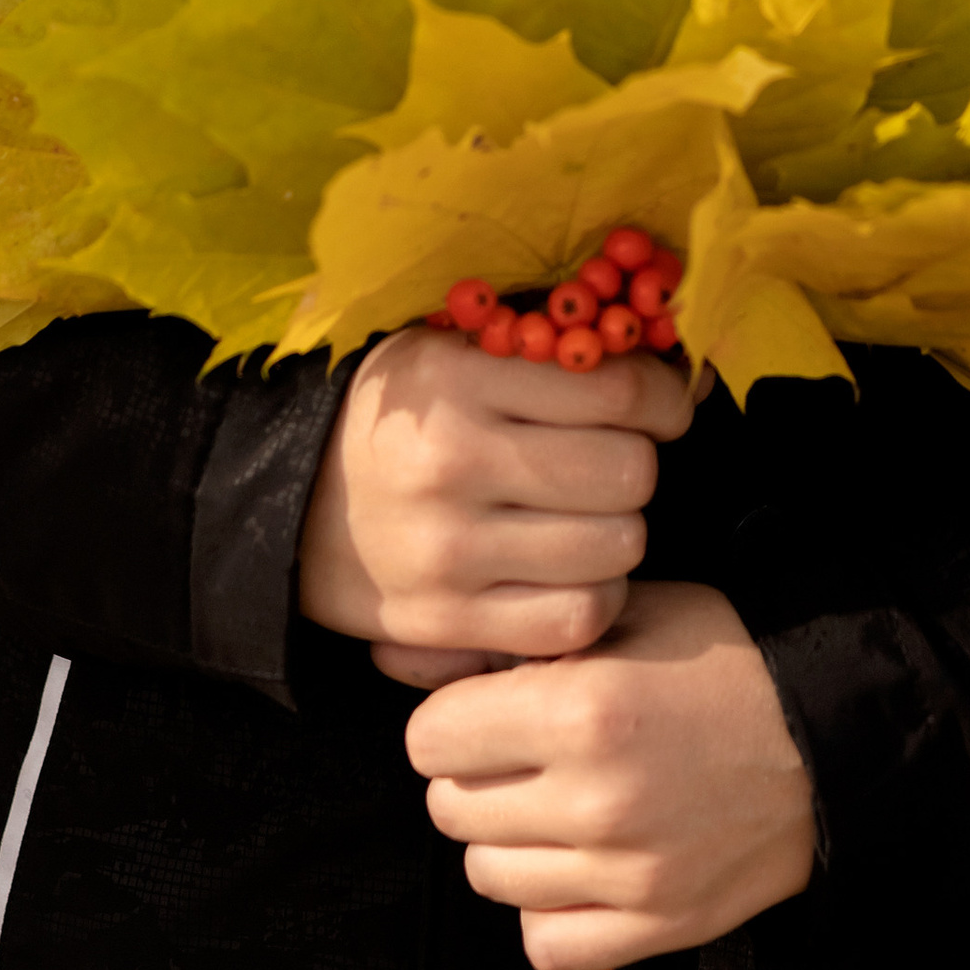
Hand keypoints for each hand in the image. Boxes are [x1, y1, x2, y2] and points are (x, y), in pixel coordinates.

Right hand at [297, 327, 692, 685]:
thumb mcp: (452, 349)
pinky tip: (575, 571)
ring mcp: (449, 551)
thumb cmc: (400, 417)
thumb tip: (681, 368)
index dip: (665, 398)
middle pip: (627, 474)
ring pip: (614, 549)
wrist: (289, 504)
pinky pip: (574, 619)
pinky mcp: (446, 621)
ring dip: (620, 532)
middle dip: (637, 464)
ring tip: (589, 516)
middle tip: (612, 461)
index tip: (664, 406)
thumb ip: (551, 348)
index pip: (616, 391)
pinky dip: (596, 597)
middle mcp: (452, 463)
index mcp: (455, 379)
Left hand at [405, 578, 818, 969]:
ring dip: (506, 840)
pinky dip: (546, 908)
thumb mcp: (624, 612)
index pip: (430, 739)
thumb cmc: (719, 659)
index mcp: (582, 710)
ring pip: (486, 875)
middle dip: (473, 776)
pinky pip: (542, 942)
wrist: (827, 737)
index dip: (451, 718)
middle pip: (450, 809)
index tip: (485, 710)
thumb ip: (516, 636)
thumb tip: (399, 654)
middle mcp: (595, 800)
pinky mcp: (654, 927)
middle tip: (521, 755)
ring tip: (553, 805)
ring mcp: (625, 875)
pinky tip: (577, 865)